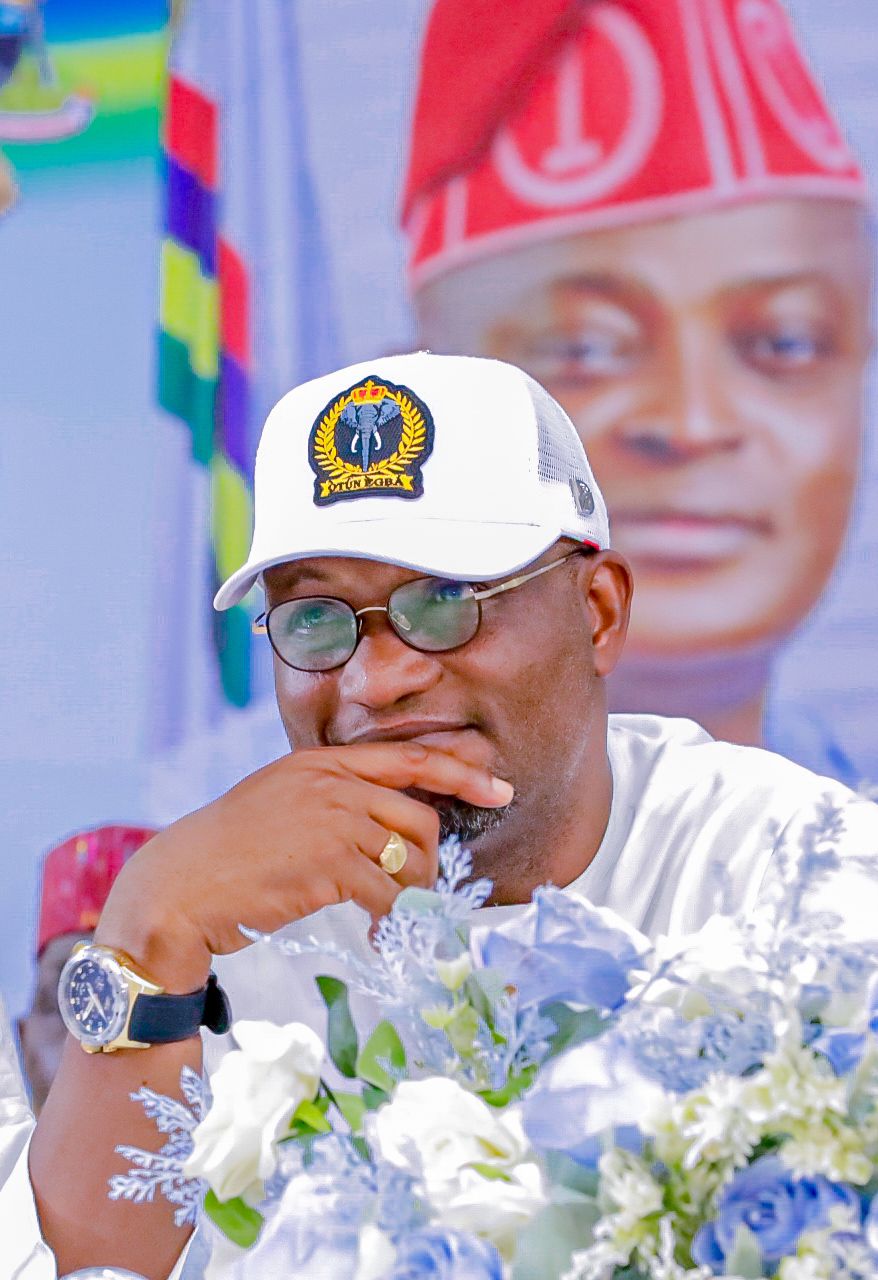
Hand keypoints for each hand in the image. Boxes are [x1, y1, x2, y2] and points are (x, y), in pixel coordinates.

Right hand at [95, 742, 512, 991]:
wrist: (178, 888)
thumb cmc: (226, 854)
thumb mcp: (278, 802)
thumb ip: (329, 799)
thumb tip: (386, 826)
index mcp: (320, 762)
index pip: (409, 758)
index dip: (462, 771)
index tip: (499, 788)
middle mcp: (331, 782)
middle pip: (419, 816)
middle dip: (428, 861)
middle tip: (416, 892)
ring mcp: (331, 820)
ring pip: (410, 857)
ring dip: (412, 894)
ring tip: (391, 916)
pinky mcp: (329, 864)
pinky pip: (390, 894)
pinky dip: (395, 921)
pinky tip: (380, 936)